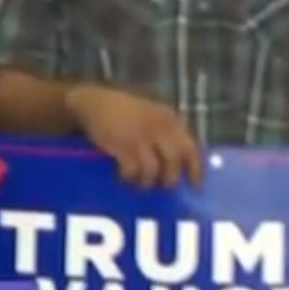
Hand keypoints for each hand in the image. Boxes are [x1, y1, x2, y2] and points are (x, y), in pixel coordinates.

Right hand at [65, 83, 202, 189]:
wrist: (93, 102)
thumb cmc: (124, 110)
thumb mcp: (152, 113)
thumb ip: (168, 131)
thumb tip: (181, 161)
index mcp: (169, 120)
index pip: (191, 149)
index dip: (195, 171)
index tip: (195, 187)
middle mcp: (158, 128)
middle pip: (174, 163)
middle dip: (169, 179)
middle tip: (162, 186)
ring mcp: (140, 137)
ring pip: (153, 170)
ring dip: (147, 181)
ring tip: (141, 183)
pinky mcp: (121, 146)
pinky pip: (132, 170)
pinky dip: (130, 177)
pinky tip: (125, 177)